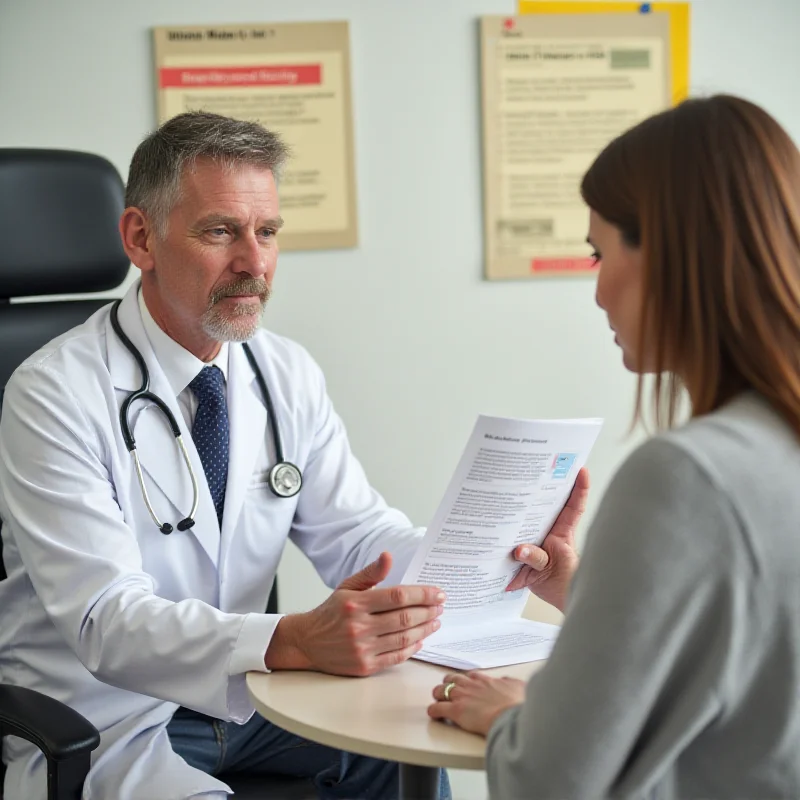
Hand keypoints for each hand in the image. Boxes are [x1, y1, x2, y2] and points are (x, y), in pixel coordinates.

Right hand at [265, 552, 444, 675]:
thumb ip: (371, 573)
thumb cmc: (332, 612)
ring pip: (404, 638)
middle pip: (404, 618)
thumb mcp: (347, 586)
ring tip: (435, 620)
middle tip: (441, 606)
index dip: (422, 594)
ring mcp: (362, 649)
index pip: (397, 596)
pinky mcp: (364, 667)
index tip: (438, 592)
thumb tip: (388, 556)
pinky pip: (396, 657)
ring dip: (425, 629)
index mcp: (356, 603)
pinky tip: (421, 639)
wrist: (307, 642)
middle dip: (428, 611)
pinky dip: (412, 648)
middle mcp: (359, 627)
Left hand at [428, 672, 525, 736]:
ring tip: (439, 700)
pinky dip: (434, 711)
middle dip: (449, 685)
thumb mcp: (518, 687)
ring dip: (439, 695)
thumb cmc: (517, 704)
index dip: (466, 681)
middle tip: (449, 692)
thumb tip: (509, 683)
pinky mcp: (455, 710)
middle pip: (452, 679)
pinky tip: (433, 714)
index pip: (470, 676)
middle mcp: (470, 685)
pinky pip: (437, 708)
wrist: (511, 715)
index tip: (467, 686)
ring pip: (441, 690)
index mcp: (485, 680)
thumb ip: (510, 684)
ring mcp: (461, 697)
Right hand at [505, 467, 588, 611]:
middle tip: (533, 467)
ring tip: (501, 493)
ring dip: (513, 512)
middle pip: (544, 505)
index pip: (574, 507)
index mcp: (562, 533)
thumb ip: (536, 559)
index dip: (579, 487)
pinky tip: (486, 531)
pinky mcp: (522, 555)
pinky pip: (509, 544)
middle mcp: (548, 533)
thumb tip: (519, 550)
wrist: (559, 601)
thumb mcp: (552, 570)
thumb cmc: (566, 583)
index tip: (580, 469)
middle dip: (540, 485)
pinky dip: (498, 542)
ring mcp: (535, 542)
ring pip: (523, 521)